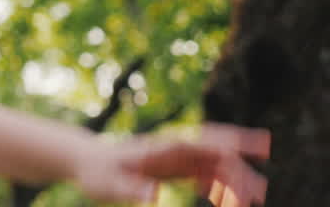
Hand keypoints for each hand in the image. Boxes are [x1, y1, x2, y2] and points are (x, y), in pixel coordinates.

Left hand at [72, 123, 269, 205]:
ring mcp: (173, 158)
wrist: (84, 161)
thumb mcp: (109, 185)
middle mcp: (172, 150)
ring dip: (232, 179)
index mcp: (162, 150)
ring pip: (212, 163)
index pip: (204, 144)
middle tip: (260, 192)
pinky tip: (221, 198)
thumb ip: (130, 190)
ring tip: (253, 198)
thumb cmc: (95, 173)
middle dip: (240, 167)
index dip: (232, 145)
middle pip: (215, 152)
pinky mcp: (170, 167)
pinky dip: (216, 183)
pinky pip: (200, 172)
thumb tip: (152, 195)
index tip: (259, 149)